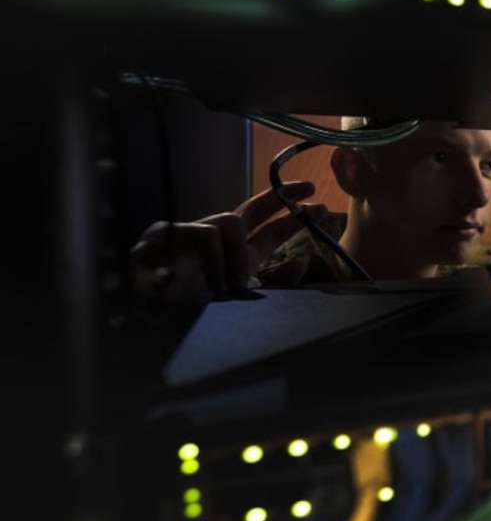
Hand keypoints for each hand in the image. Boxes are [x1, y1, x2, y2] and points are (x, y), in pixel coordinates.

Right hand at [130, 181, 327, 300]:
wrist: (139, 329)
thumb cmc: (185, 315)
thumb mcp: (234, 299)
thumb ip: (264, 281)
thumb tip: (302, 263)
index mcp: (229, 258)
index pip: (265, 230)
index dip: (292, 217)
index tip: (321, 207)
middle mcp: (207, 243)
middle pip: (246, 211)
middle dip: (279, 198)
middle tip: (306, 190)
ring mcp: (181, 238)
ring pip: (224, 224)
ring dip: (231, 255)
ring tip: (226, 286)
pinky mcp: (156, 241)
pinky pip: (191, 237)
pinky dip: (200, 260)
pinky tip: (188, 279)